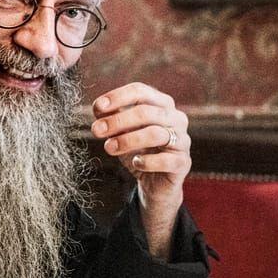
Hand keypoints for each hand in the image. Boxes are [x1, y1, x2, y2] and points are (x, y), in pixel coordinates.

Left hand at [91, 83, 190, 257]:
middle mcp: (176, 119)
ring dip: (129, 139)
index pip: (142, 90)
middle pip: (148, 110)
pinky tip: (133, 165)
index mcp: (161, 104)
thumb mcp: (119, 135)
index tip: (96, 107)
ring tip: (108, 149)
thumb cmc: (133, 153)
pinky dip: (147, 160)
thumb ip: (110, 121)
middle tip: (95, 131)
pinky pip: (168, 158)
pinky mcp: (184, 165)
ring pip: (157, 132)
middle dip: (119, 119)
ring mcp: (183, 141)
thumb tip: (93, 111)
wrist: (153, 188)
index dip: (118, 96)